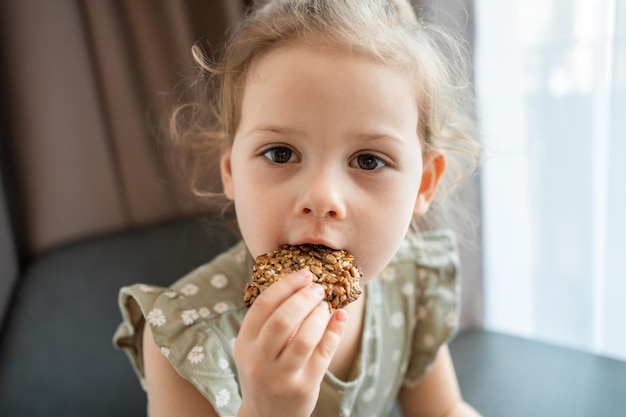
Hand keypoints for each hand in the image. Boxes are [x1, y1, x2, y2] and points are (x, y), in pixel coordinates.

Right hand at [234, 269, 347, 416]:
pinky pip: (323, 354)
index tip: (304, 274)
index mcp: (244, 343)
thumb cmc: (265, 371)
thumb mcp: (254, 348)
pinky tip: (340, 318)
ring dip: (319, 315)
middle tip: (318, 288)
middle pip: (283, 320)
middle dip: (304, 298)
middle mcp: (259, 360)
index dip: (286, 285)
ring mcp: (281, 376)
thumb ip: (269, 320)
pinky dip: (334, 331)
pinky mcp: (303, 387)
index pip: (263, 306)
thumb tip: (301, 284)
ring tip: (325, 306)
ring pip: (304, 338)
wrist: (267, 416)